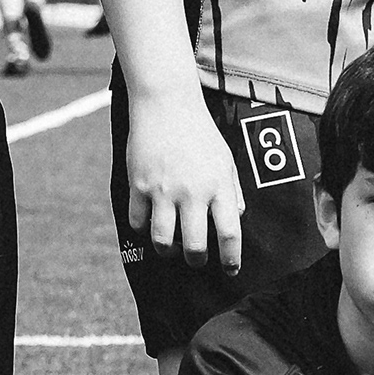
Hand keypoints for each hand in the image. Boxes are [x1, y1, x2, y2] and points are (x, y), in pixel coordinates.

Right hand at [119, 90, 244, 271]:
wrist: (167, 104)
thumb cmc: (200, 133)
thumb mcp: (225, 160)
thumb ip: (232, 191)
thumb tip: (235, 220)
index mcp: (218, 186)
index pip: (230, 233)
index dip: (231, 259)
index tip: (231, 270)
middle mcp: (192, 192)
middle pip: (195, 246)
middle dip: (197, 261)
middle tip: (196, 260)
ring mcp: (163, 190)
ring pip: (163, 241)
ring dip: (168, 251)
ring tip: (172, 247)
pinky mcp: (139, 184)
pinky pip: (138, 222)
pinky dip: (143, 229)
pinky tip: (150, 223)